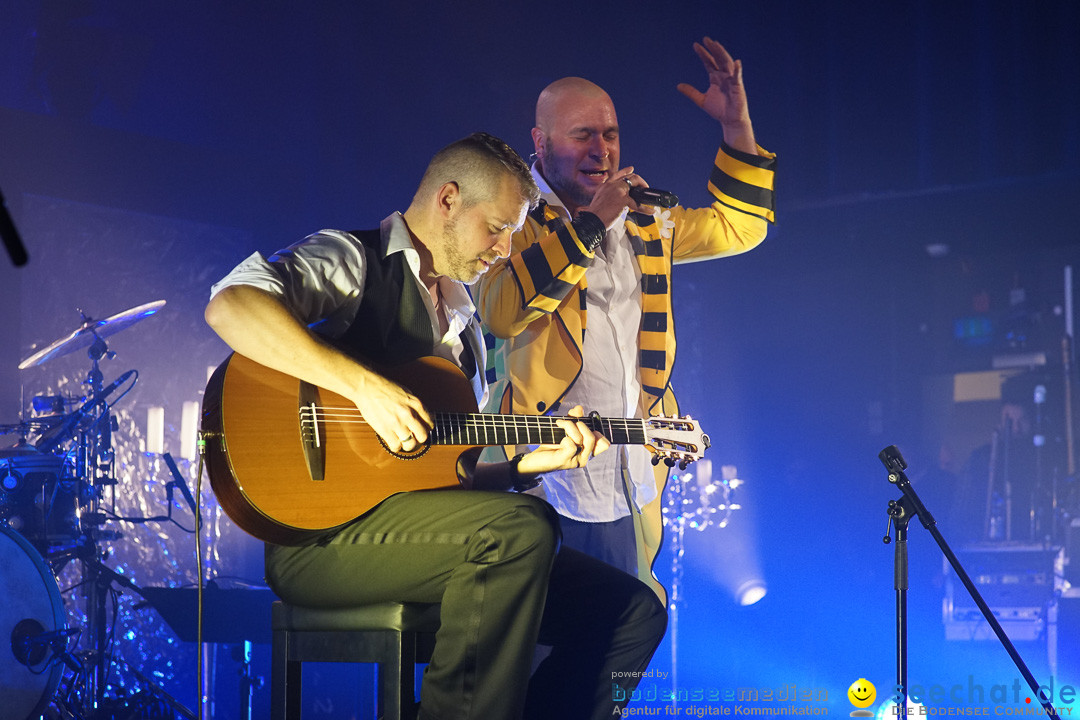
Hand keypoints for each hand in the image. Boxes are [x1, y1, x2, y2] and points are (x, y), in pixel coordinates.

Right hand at [349, 370, 432, 453]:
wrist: (367, 386)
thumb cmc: (383, 387)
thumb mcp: (406, 392)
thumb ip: (414, 405)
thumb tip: (421, 416)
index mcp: (416, 404)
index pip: (429, 423)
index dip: (425, 429)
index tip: (420, 430)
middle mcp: (409, 414)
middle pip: (423, 436)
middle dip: (419, 439)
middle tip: (414, 438)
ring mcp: (397, 423)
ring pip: (410, 444)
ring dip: (407, 445)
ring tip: (403, 441)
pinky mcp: (385, 430)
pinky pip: (395, 446)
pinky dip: (395, 447)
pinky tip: (393, 442)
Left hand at [516, 405, 610, 474]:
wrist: (535, 459)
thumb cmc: (550, 444)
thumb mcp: (564, 429)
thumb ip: (573, 419)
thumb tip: (579, 409)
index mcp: (586, 451)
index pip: (605, 443)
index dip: (597, 431)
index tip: (582, 423)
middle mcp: (583, 458)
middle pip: (594, 438)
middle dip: (581, 425)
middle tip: (568, 423)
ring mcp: (574, 461)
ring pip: (582, 439)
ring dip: (570, 427)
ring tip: (560, 425)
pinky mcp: (564, 461)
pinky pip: (571, 444)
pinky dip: (563, 436)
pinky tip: (556, 437)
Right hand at [580, 166, 646, 228]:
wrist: (592, 221)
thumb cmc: (595, 216)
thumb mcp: (600, 202)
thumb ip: (610, 198)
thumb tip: (622, 203)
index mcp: (605, 186)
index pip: (616, 175)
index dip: (625, 171)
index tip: (631, 169)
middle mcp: (611, 185)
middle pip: (629, 177)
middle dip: (639, 181)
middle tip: (644, 188)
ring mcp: (617, 191)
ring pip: (636, 183)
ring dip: (644, 188)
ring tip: (648, 197)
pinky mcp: (623, 199)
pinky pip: (638, 204)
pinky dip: (645, 209)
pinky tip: (650, 211)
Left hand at [676, 36, 755, 151]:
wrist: (729, 121)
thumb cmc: (719, 110)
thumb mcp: (702, 100)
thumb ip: (691, 93)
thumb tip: (678, 86)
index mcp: (715, 77)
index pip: (709, 62)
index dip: (703, 54)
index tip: (696, 45)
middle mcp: (723, 76)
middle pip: (718, 59)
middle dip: (712, 49)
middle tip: (706, 39)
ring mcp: (731, 80)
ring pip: (726, 64)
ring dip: (722, 54)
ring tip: (716, 44)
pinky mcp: (738, 87)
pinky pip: (738, 77)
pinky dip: (737, 70)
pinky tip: (737, 62)